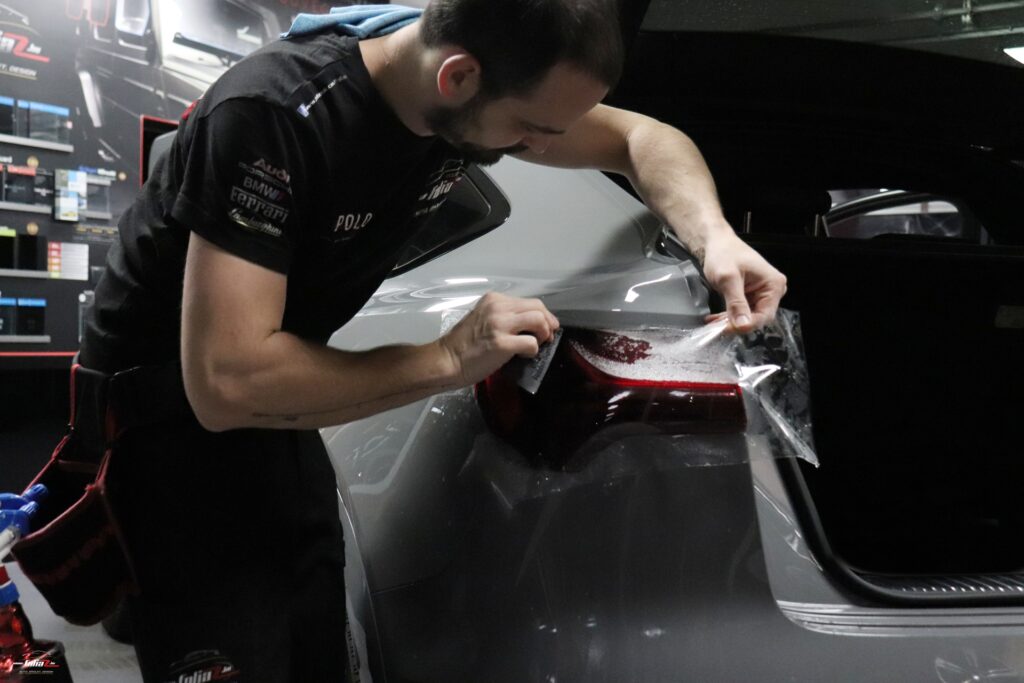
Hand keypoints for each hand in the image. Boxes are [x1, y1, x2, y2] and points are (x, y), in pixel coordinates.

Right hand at [439, 292, 558, 385]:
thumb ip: (504, 317)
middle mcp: (498, 307)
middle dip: (548, 323)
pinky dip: (533, 351)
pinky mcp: (502, 343)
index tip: (543, 328)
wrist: (446, 360)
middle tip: (547, 337)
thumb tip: (529, 325)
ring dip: (543, 334)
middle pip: (538, 307)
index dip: (542, 315)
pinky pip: (531, 343)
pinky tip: (523, 356)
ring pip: (539, 320)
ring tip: (537, 345)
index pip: (529, 302)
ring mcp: (500, 324)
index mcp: (494, 300)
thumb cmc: (463, 344)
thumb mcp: (483, 318)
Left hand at [701, 231, 786, 332]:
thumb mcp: (728, 279)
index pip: (764, 315)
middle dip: (737, 324)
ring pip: (748, 317)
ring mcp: (762, 294)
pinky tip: (717, 318)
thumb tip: (743, 325)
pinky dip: (729, 317)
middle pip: (757, 318)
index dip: (746, 325)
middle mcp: (772, 290)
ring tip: (714, 321)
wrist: (717, 243)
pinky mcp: (752, 296)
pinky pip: (743, 312)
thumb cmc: (724, 253)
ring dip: (731, 322)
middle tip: (717, 326)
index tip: (727, 329)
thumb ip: (736, 303)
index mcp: (773, 284)